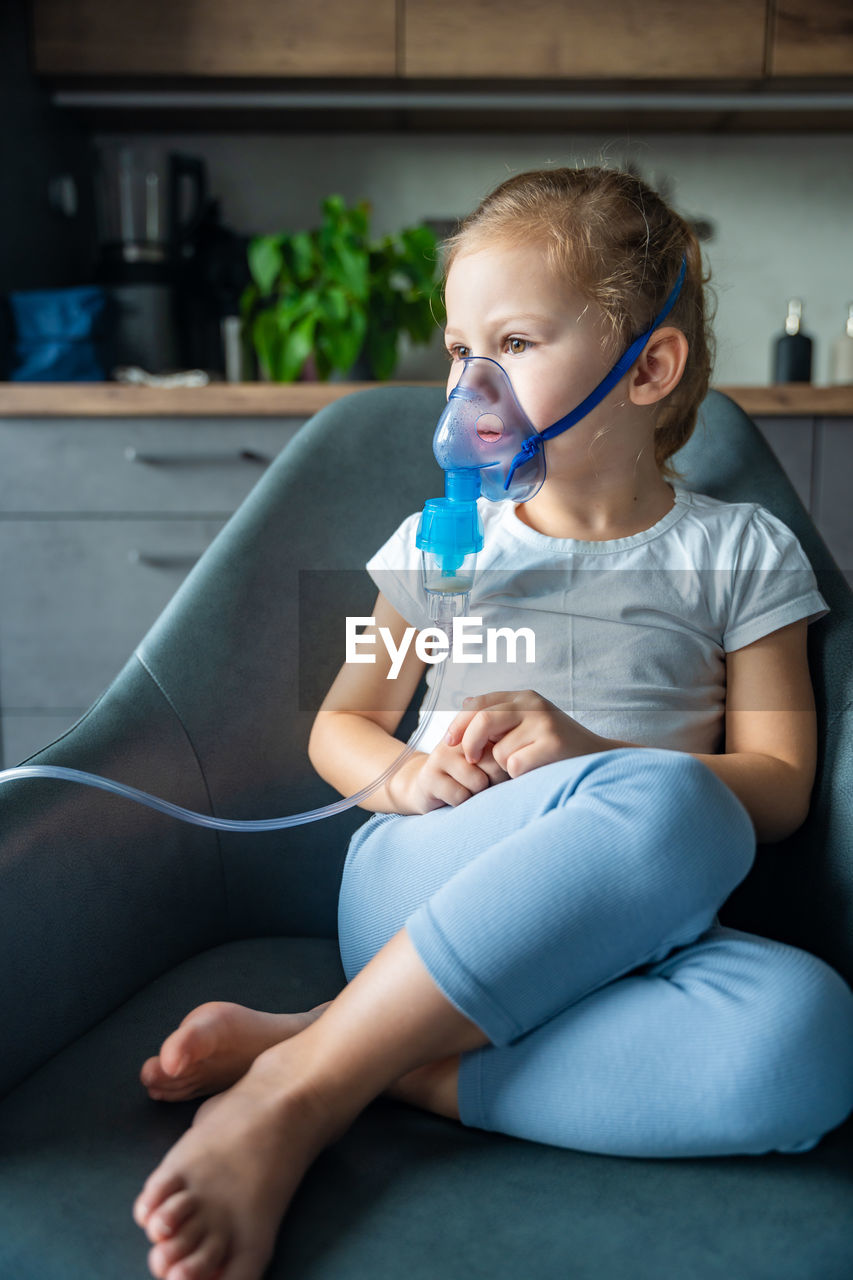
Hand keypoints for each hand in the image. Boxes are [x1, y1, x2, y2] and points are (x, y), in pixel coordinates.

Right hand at [387, 739, 508, 814]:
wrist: (425, 785)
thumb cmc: (465, 775)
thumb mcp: (488, 761)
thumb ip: (505, 755)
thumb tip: (519, 764)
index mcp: (477, 728)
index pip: (506, 749)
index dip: (505, 769)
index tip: (493, 772)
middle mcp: (459, 737)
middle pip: (495, 766)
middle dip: (493, 782)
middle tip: (479, 783)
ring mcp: (441, 754)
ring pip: (478, 782)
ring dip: (476, 794)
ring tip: (464, 788)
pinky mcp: (429, 776)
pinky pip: (461, 796)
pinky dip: (461, 803)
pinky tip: (451, 797)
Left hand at [445, 690, 605, 778]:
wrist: (599, 758)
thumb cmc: (556, 746)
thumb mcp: (529, 722)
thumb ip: (501, 714)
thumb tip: (464, 704)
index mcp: (525, 697)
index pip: (478, 703)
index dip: (459, 723)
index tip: (449, 742)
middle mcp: (534, 705)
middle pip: (483, 721)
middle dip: (470, 744)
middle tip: (471, 760)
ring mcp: (545, 724)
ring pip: (499, 751)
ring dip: (503, 766)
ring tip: (524, 765)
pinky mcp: (553, 745)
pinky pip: (515, 765)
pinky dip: (518, 776)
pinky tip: (534, 773)